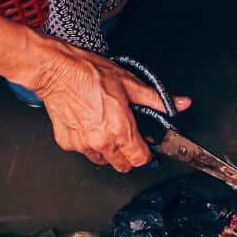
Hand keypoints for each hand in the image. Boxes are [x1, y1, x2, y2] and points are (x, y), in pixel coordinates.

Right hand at [0, 10, 189, 171]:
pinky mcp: (67, 142)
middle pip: (122, 165)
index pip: (140, 160)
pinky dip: (88, 142)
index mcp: (120, 129)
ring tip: (107, 129)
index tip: (146, 145)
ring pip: (102, 160)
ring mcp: (83, 144)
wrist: (57, 71)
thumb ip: (157, 99)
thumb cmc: (89, 74)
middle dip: (128, 155)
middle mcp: (102, 141)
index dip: (146, 153)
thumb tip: (179, 104)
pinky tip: (89, 125)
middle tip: (128, 137)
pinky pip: (83, 150)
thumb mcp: (130, 83)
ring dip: (108, 151)